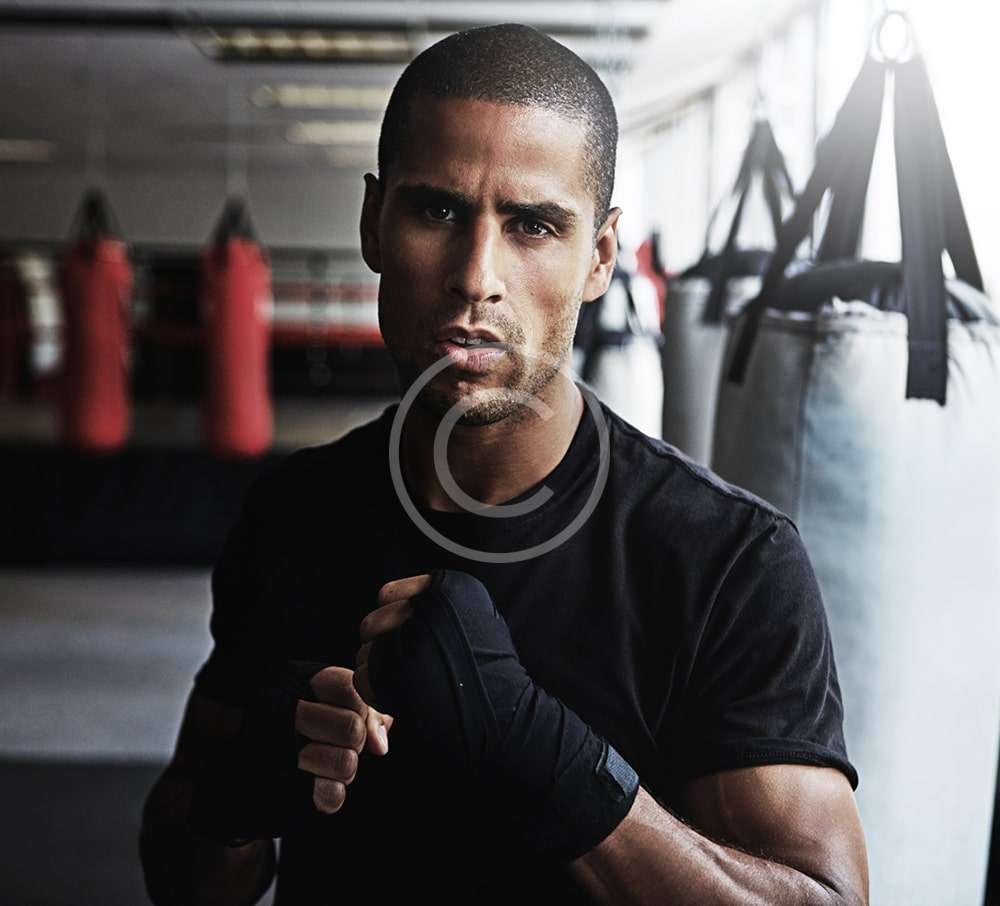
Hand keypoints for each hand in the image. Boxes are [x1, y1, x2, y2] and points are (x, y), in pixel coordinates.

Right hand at [188, 660, 391, 843]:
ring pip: (346, 763)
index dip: (362, 707)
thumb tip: (381, 740)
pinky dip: (330, 794)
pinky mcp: (276, 788)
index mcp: (293, 681)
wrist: (230, 782)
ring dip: (345, 769)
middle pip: (352, 727)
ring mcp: (275, 750)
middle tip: (342, 744)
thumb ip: (360, 711)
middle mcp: (280, 710)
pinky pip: (330, 796)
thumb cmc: (287, 734)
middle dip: (355, 742)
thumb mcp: (320, 706)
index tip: (355, 716)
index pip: (349, 686)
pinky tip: (317, 785)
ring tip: (327, 764)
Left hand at [357, 569, 639, 863]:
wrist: (505, 716)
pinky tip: (403, 700)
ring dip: (379, 672)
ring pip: (365, 652)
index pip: (387, 594)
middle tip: (407, 668)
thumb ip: (440, 605)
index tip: (409, 639)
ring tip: (411, 685)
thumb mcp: (478, 616)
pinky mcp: (393, 671)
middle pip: (373, 622)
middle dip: (383, 647)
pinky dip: (377, 694)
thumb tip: (394, 600)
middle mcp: (425, 606)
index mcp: (446, 587)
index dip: (394, 620)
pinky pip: (363, 679)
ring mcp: (407, 639)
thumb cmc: (492, 672)